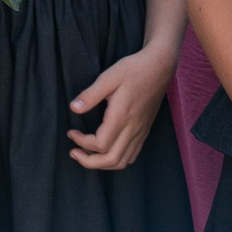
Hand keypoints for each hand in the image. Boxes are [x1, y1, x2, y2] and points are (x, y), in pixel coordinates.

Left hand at [67, 40, 178, 170]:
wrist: (159, 67)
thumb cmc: (133, 69)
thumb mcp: (109, 77)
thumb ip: (90, 94)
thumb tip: (73, 108)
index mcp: (122, 116)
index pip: (100, 144)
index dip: (82, 142)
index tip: (71, 132)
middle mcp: (133, 129)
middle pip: (111, 160)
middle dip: (89, 162)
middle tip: (74, 152)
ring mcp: (140, 132)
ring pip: (122, 162)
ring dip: (102, 164)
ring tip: (87, 154)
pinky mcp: (144, 131)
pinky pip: (131, 155)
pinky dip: (116, 160)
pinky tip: (106, 150)